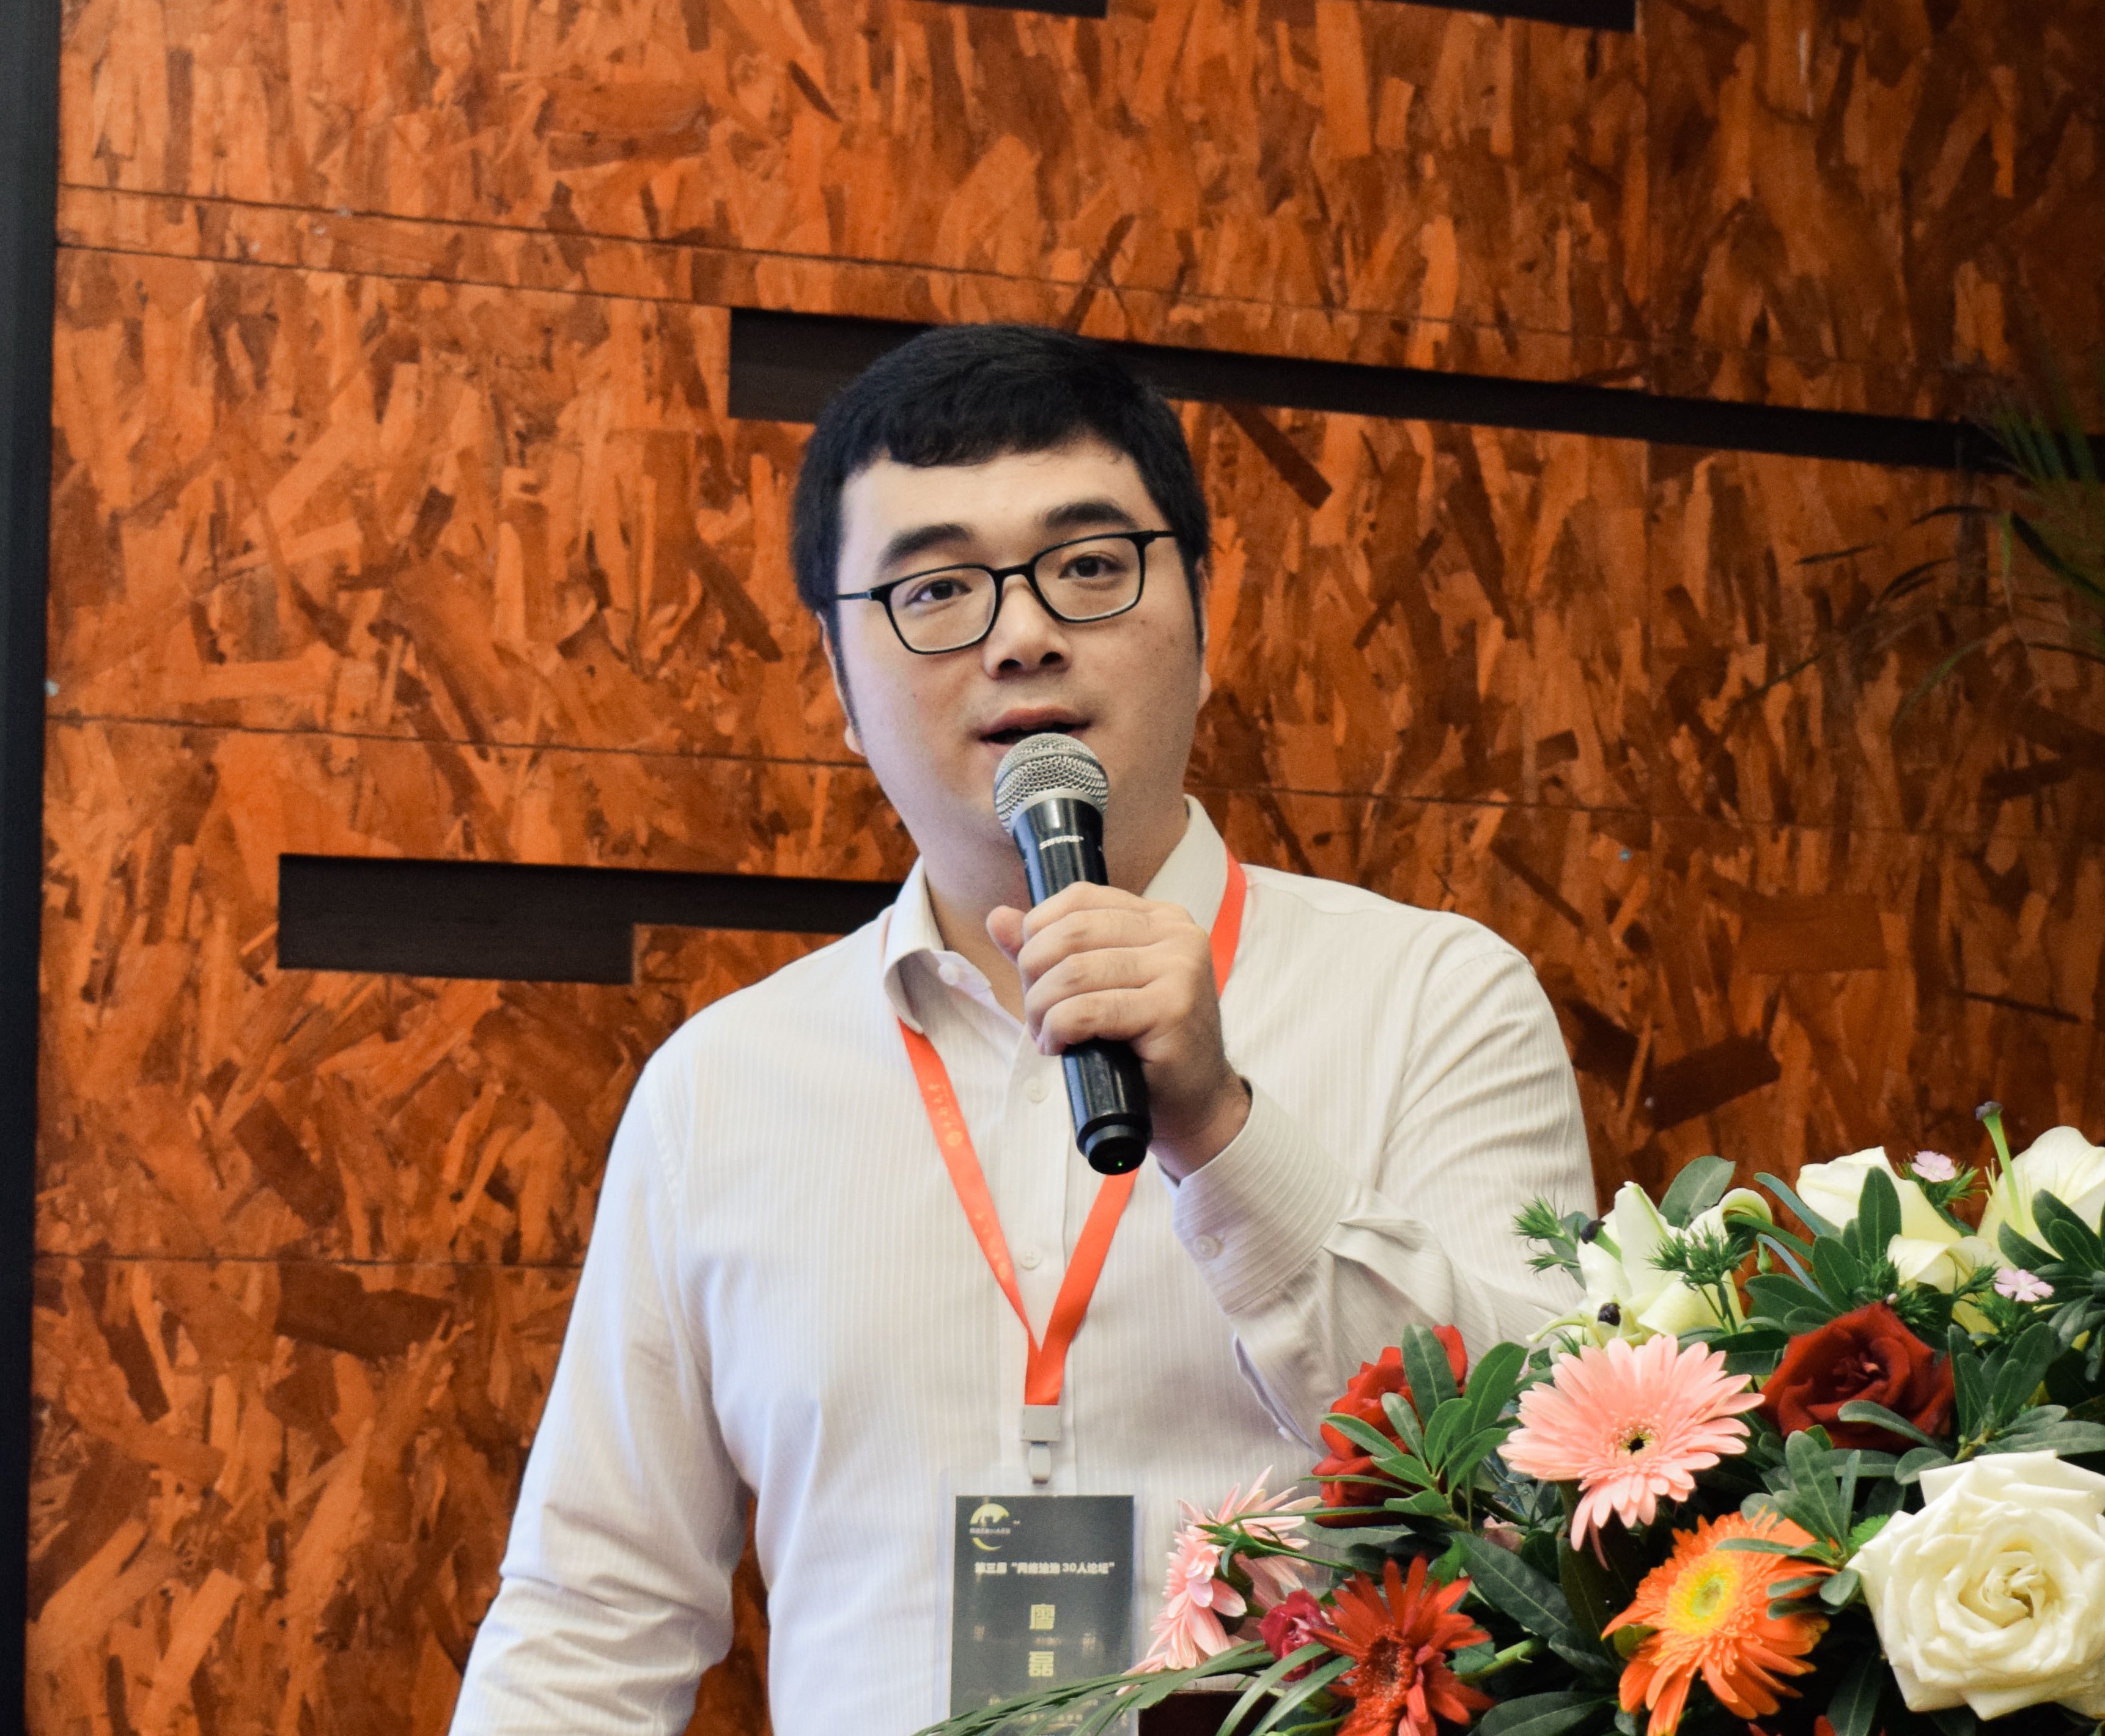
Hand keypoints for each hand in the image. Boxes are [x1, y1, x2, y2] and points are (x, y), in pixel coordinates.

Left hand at [987, 883, 1250, 1179]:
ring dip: (1042, 1007)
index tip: (1033, 974)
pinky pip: (1089, 1009)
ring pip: (1075, 971)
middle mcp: (1176, 933)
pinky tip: (1060, 1046)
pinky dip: (1059, 1028)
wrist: (1195, 1102)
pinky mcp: (1173, 1008)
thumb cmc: (1143, 1045)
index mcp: (1159, 917)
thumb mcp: (1096, 988)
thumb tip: (999, 918)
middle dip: (1034, 972)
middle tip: (1034, 1012)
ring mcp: (1179, 968)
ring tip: (1045, 1034)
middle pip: (1072, 931)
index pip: (1080, 898)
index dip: (1038, 932)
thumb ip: (1051, 951)